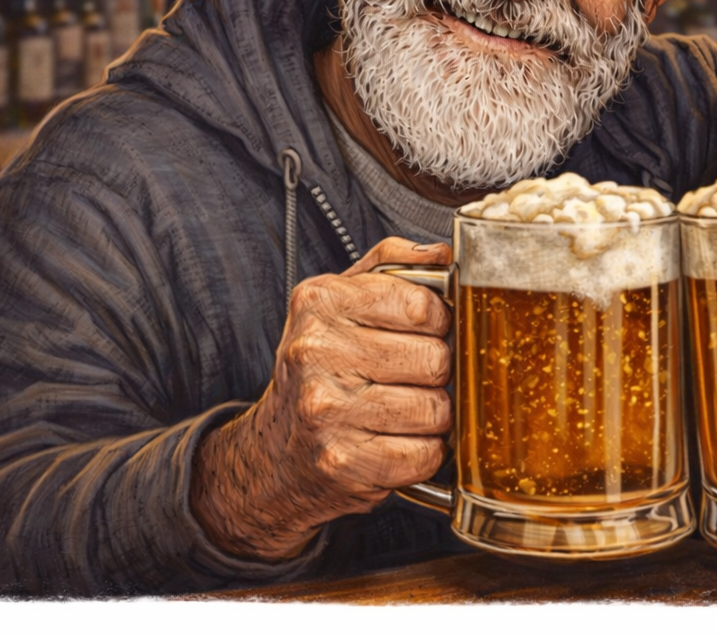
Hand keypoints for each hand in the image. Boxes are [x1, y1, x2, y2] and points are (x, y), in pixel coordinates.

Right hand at [191, 237, 453, 560]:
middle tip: (409, 377)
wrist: (274, 452)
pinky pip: (425, 455)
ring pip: (436, 410)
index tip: (425, 332)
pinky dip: (422, 453)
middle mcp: (315, 353)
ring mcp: (326, 411)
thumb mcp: (341, 302)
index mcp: (320, 302)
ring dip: (432, 416)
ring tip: (401, 411)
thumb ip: (393, 265)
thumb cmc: (322, 368)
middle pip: (436, 360)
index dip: (439, 323)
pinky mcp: (342, 463)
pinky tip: (395, 442)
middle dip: (436, 372)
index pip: (423, 306)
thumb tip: (443, 253)